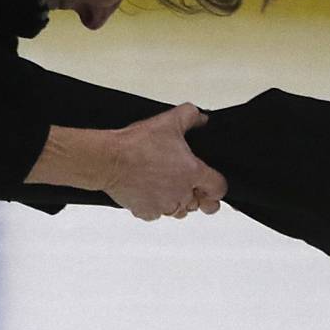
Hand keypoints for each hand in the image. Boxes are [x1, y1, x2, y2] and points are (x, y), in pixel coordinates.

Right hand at [101, 103, 227, 220]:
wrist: (110, 159)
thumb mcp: (169, 121)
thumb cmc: (138, 144)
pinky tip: (146, 189)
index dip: (216, 185)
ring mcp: (165, 206)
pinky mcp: (147, 213)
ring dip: (175, 200)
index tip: (209, 182)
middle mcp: (182, 194)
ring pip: (179, 210)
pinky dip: (153, 204)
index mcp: (193, 173)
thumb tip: (201, 118)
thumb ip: (191, 116)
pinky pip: (157, 213)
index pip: (219, 189)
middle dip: (194, 194)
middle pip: (199, 203)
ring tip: (162, 182)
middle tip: (182, 181)